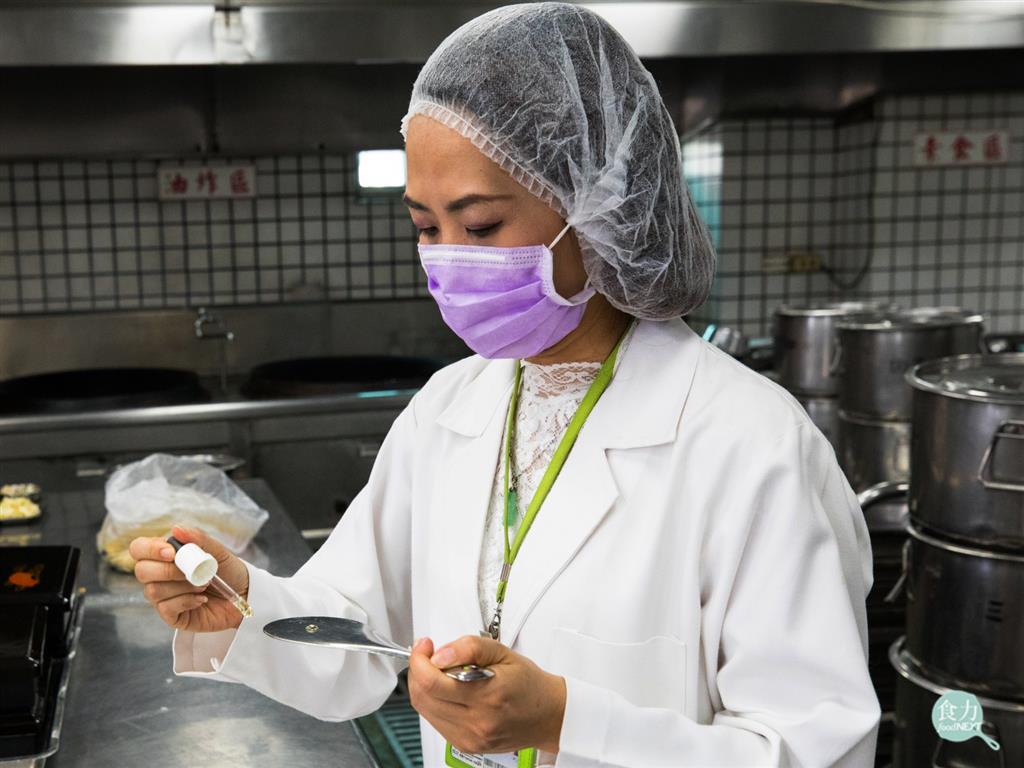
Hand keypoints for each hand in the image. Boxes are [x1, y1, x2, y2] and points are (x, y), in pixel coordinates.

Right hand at [129, 525, 249, 632]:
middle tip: (193, 572)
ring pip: (153, 590)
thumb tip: (175, 528)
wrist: (245, 596)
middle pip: (142, 571)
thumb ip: (197, 539)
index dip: (150, 549)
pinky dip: (186, 601)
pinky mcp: (171, 615)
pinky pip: (165, 608)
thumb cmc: (230, 571)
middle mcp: (160, 576)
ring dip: (183, 586)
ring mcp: (164, 597)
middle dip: (168, 570)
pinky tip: (202, 599)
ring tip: (204, 584)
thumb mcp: (218, 551)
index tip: (171, 553)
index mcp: (166, 555)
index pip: (139, 548)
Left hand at [407, 635, 565, 754]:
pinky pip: (435, 722)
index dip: (419, 659)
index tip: (425, 646)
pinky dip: (434, 702)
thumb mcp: (503, 653)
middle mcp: (476, 722)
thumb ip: (470, 647)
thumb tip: (441, 653)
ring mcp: (469, 737)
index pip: (432, 681)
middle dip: (418, 670)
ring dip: (423, 686)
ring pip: (425, 710)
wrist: (548, 715)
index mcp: (487, 695)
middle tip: (428, 655)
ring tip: (438, 672)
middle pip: (423, 696)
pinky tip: (447, 691)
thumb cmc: (528, 684)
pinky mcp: (466, 745)